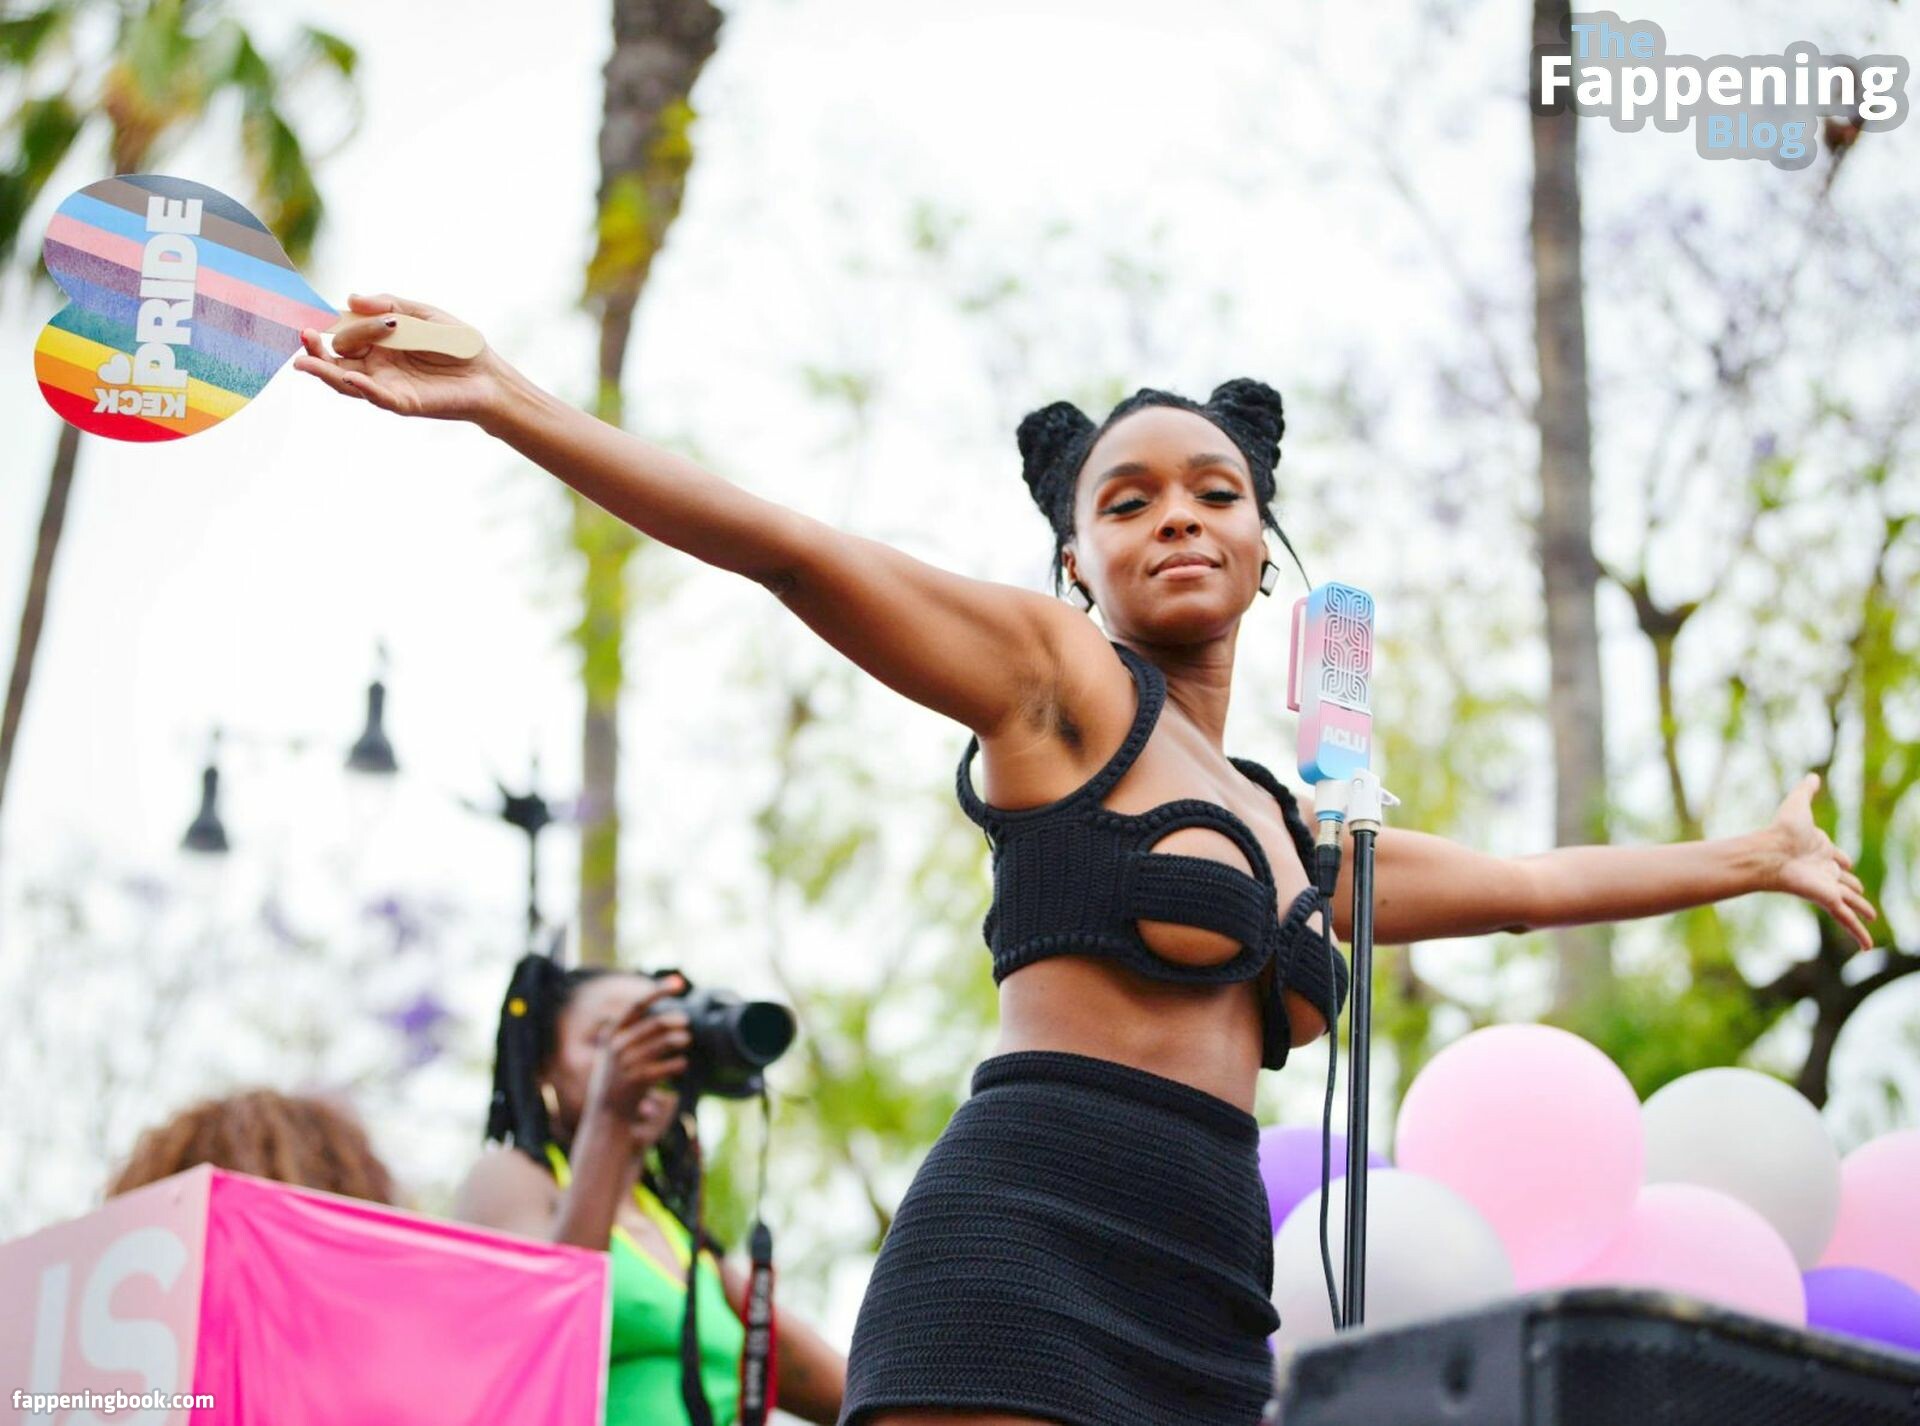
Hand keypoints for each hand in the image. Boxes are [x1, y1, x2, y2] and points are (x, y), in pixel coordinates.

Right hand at [292, 292, 508, 421]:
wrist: (489, 375)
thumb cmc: (457, 344)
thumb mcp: (423, 314)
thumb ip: (390, 305)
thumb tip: (351, 297)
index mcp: (377, 343)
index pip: (341, 334)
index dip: (322, 327)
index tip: (302, 317)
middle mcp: (376, 365)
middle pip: (336, 359)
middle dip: (318, 348)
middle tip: (305, 334)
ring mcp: (387, 385)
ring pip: (346, 381)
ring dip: (324, 372)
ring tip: (303, 362)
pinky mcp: (404, 402)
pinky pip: (379, 397)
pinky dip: (363, 388)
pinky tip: (349, 376)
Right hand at [583, 975, 690, 1123]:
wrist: (606, 1117)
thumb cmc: (616, 1081)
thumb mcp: (613, 1053)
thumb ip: (630, 1033)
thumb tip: (656, 1012)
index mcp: (612, 1034)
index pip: (637, 1005)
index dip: (658, 991)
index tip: (679, 982)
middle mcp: (617, 1046)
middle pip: (655, 1024)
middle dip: (674, 1021)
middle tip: (685, 1022)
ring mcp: (627, 1063)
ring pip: (664, 1043)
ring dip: (679, 1040)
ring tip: (686, 1041)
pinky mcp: (638, 1080)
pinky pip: (667, 1066)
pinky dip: (678, 1064)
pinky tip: (682, 1065)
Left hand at [1766, 773, 1875, 951]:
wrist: (1770, 852)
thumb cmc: (1781, 830)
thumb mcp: (1798, 805)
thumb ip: (1806, 791)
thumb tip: (1812, 776)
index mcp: (1820, 852)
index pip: (1837, 858)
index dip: (1842, 860)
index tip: (1846, 863)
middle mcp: (1824, 871)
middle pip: (1845, 883)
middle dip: (1854, 890)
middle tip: (1861, 896)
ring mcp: (1827, 887)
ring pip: (1850, 904)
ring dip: (1861, 913)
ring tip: (1872, 920)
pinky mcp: (1828, 900)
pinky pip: (1846, 920)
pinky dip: (1857, 933)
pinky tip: (1867, 947)